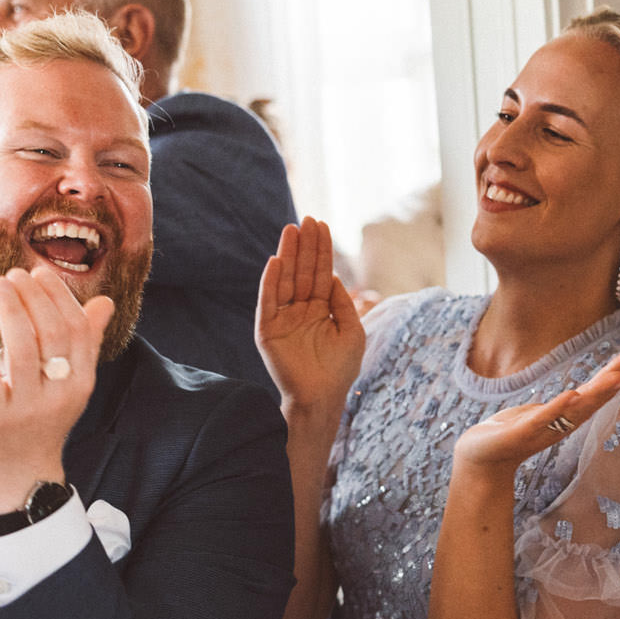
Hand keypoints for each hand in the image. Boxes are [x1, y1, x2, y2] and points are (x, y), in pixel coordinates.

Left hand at [0, 266, 113, 513]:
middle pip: (51, 335)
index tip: (38, 272)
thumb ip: (85, 343)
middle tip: (13, 275)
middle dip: (32, 298)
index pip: (76, 329)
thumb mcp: (70, 386)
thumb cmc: (42, 422)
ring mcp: (27, 409)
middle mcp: (58, 395)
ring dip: (10, 311)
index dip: (58, 296)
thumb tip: (104, 303)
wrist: (19, 477)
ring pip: (22, 351)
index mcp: (80, 382)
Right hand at [255, 219, 364, 420]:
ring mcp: (283, 319)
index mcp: (320, 310)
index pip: (319, 273)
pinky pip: (268, 302)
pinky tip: (275, 262)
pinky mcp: (267, 331)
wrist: (323, 398)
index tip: (320, 225)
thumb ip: (342, 302)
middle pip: (302, 271)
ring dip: (287, 255)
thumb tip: (331, 275)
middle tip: (307, 220)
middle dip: (305, 246)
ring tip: (291, 230)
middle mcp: (300, 311)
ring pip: (285, 280)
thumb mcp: (352, 330)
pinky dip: (270, 282)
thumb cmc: (341, 369)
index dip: (320, 250)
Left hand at [451, 350, 619, 476]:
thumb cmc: (513, 432)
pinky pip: (544, 418)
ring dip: (597, 392)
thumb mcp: (544, 413)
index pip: (597, 393)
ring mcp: (544, 428)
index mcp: (567, 415)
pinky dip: (558, 407)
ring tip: (617, 376)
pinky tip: (572, 394)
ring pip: (575, 408)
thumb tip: (580, 394)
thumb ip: (564, 406)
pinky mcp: (522, 432)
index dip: (619, 376)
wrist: (482, 457)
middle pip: (594, 399)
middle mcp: (561, 423)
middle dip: (617, 379)